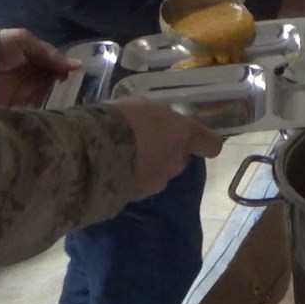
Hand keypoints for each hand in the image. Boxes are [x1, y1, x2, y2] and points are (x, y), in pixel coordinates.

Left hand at [0, 28, 78, 107]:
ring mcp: (27, 94)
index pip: (58, 66)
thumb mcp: (22, 40)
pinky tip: (63, 114)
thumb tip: (76, 65)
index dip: (69, 71)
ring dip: (64, 101)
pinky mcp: (20, 110)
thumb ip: (48, 52)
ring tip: (80, 106)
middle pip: (57, 84)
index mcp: (35, 58)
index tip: (83, 78)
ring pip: (52, 98)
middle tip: (86, 95)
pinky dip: (50, 113)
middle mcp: (33, 76)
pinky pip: (39, 111)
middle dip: (71, 89)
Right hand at [109, 98, 223, 197]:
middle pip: (180, 159)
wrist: (92, 151)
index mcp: (184, 135)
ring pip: (159, 174)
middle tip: (142, 141)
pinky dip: (130, 179)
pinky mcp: (138, 197)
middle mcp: (177, 162)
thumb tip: (156, 124)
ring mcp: (158, 183)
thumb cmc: (121, 119)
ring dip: (147, 167)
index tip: (191, 138)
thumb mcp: (143, 106)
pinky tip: (111, 169)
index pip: (212, 145)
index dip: (204, 142)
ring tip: (122, 155)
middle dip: (165, 152)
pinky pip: (139, 185)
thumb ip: (157, 120)